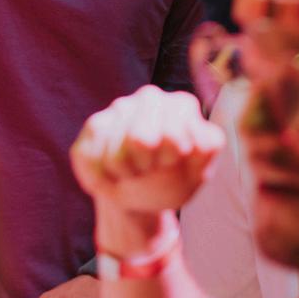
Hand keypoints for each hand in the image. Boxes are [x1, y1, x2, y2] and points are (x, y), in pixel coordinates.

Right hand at [71, 84, 223, 217]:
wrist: (139, 198)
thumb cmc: (171, 180)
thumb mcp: (196, 173)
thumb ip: (205, 150)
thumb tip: (197, 133)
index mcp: (181, 106)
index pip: (174, 137)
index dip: (172, 160)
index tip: (173, 163)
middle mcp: (150, 98)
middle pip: (140, 140)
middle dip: (147, 166)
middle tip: (151, 168)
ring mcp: (120, 109)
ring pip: (115, 155)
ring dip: (127, 174)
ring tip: (134, 171)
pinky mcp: (95, 126)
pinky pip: (93, 160)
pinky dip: (105, 179)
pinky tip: (114, 173)